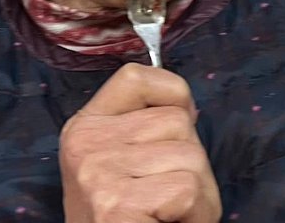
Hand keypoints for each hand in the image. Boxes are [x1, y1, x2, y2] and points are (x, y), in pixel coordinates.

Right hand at [59, 63, 221, 222]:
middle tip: (172, 201)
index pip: (135, 76)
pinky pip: (189, 189)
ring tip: (171, 217)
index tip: (182, 124)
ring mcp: (96, 173)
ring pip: (191, 155)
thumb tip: (190, 109)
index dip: (172, 94)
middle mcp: (83, 143)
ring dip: (201, 195)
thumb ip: (144, 131)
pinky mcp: (115, 204)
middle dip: (193, 163)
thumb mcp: (122, 167)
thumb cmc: (130, 220)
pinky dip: (198, 216)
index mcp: (83, 128)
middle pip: (177, 121)